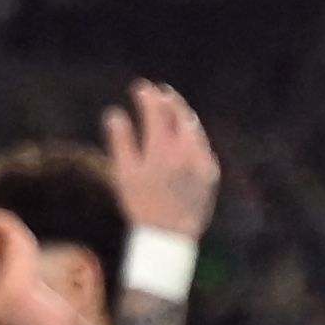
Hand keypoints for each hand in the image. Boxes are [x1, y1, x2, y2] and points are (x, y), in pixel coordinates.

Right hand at [101, 80, 218, 241]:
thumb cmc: (141, 206)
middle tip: (159, 92)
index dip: (147, 95)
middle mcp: (185, 150)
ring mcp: (201, 160)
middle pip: (179, 113)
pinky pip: (201, 146)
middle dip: (168, 99)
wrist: (170, 236)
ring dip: (182, 115)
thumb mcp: (124, 174)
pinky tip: (184, 137)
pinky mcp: (211, 172)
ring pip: (193, 128)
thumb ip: (121, 141)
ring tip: (172, 109)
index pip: (156, 110)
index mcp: (161, 148)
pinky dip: (191, 136)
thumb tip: (114, 114)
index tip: (139, 87)